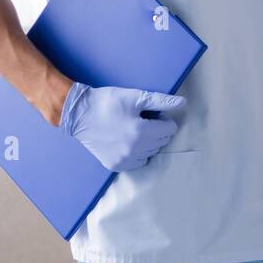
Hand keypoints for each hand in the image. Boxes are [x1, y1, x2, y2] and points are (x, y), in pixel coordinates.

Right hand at [59, 82, 183, 171]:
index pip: (169, 129)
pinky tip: (126, 141)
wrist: (79, 114)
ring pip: (150, 152)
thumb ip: (162, 101)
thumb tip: (183, 103)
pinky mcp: (115, 165)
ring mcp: (124, 160)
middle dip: (157, 130)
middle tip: (141, 120)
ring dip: (147, 142)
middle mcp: (135, 150)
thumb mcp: (136, 97)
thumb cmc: (108, 102)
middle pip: (161, 141)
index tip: (151, 113)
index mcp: (142, 132)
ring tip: (132, 129)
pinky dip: (137, 153)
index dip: (163, 119)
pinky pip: (137, 162)